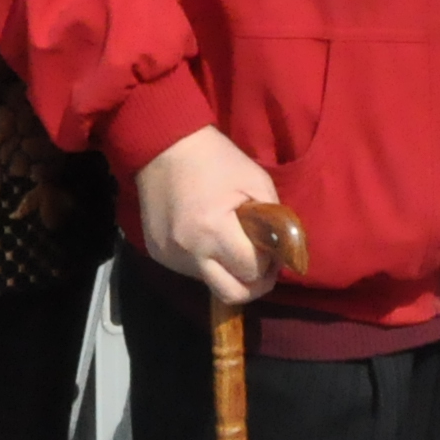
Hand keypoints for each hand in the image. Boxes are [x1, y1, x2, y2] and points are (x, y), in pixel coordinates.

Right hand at [137, 127, 288, 304]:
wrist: (163, 146)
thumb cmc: (215, 159)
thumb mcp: (256, 180)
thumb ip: (274, 219)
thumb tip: (282, 251)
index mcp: (213, 231)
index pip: (251, 270)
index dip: (268, 264)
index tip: (273, 251)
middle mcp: (189, 252)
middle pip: (230, 294)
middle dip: (253, 285)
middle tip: (262, 267)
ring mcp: (170, 256)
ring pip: (210, 282)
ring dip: (227, 271)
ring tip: (232, 245)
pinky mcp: (157, 254)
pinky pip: (190, 271)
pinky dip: (205, 262)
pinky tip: (208, 238)